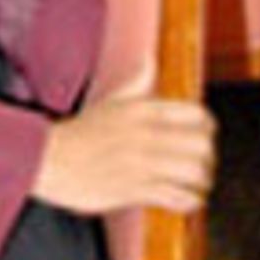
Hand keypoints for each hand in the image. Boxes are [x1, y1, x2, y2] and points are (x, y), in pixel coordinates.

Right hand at [31, 69, 215, 216]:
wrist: (50, 159)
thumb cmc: (82, 131)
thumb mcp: (112, 100)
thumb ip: (138, 81)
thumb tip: (150, 59)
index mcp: (145, 110)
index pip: (198, 115)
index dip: (208, 128)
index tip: (205, 137)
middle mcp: (148, 134)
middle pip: (203, 145)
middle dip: (209, 157)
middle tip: (204, 165)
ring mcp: (143, 163)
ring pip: (194, 172)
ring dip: (202, 181)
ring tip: (197, 185)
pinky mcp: (135, 190)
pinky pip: (177, 197)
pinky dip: (188, 201)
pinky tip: (184, 199)